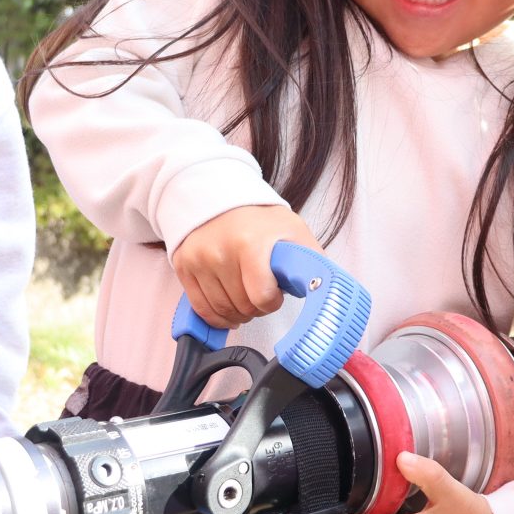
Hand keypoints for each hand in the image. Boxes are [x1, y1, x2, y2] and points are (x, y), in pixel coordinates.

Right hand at [171, 204, 318, 327]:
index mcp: (251, 243)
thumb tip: (330, 290)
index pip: (262, 298)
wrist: (218, 198)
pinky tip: (228, 305)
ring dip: (238, 313)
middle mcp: (220, 253)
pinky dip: (217, 315)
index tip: (275, 291)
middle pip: (243, 308)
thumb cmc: (259, 219)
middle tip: (261, 291)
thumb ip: (312, 260)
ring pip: (222, 312)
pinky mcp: (183, 267)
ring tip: (245, 295)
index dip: (272, 301)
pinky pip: (201, 309)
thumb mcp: (293, 230)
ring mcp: (198, 260)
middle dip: (256, 307)